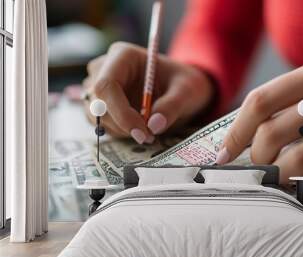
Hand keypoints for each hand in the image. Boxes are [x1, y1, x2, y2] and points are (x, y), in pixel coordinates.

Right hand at [83, 42, 212, 142]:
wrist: (182, 89)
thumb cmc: (184, 83)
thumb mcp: (187, 91)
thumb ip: (172, 106)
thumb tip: (153, 125)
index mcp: (123, 56)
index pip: (106, 85)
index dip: (120, 112)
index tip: (142, 131)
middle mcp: (105, 68)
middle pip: (98, 103)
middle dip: (122, 125)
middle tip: (150, 136)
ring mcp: (99, 87)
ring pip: (97, 117)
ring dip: (122, 130)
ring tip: (148, 130)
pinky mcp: (101, 104)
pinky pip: (101, 124)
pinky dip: (120, 132)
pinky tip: (139, 127)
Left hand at [217, 59, 302, 195]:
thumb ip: (283, 107)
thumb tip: (237, 141)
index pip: (261, 101)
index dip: (236, 132)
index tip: (225, 154)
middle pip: (273, 133)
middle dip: (256, 156)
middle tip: (259, 165)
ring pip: (298, 161)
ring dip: (278, 176)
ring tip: (279, 176)